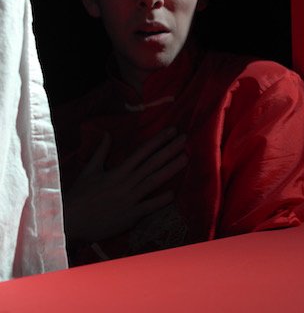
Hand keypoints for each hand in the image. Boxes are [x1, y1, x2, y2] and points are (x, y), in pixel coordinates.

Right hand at [63, 127, 187, 243]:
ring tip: (185, 158)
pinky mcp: (130, 215)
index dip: (158, 140)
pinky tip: (173, 193)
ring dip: (171, 169)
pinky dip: (161, 200)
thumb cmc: (79, 195)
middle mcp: (127, 182)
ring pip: (154, 180)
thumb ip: (101, 152)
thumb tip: (107, 134)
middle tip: (185, 138)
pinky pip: (149, 206)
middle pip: (153, 163)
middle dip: (170, 149)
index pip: (143, 151)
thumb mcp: (90, 170)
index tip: (172, 130)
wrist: (70, 221)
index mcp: (118, 171)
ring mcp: (130, 199)